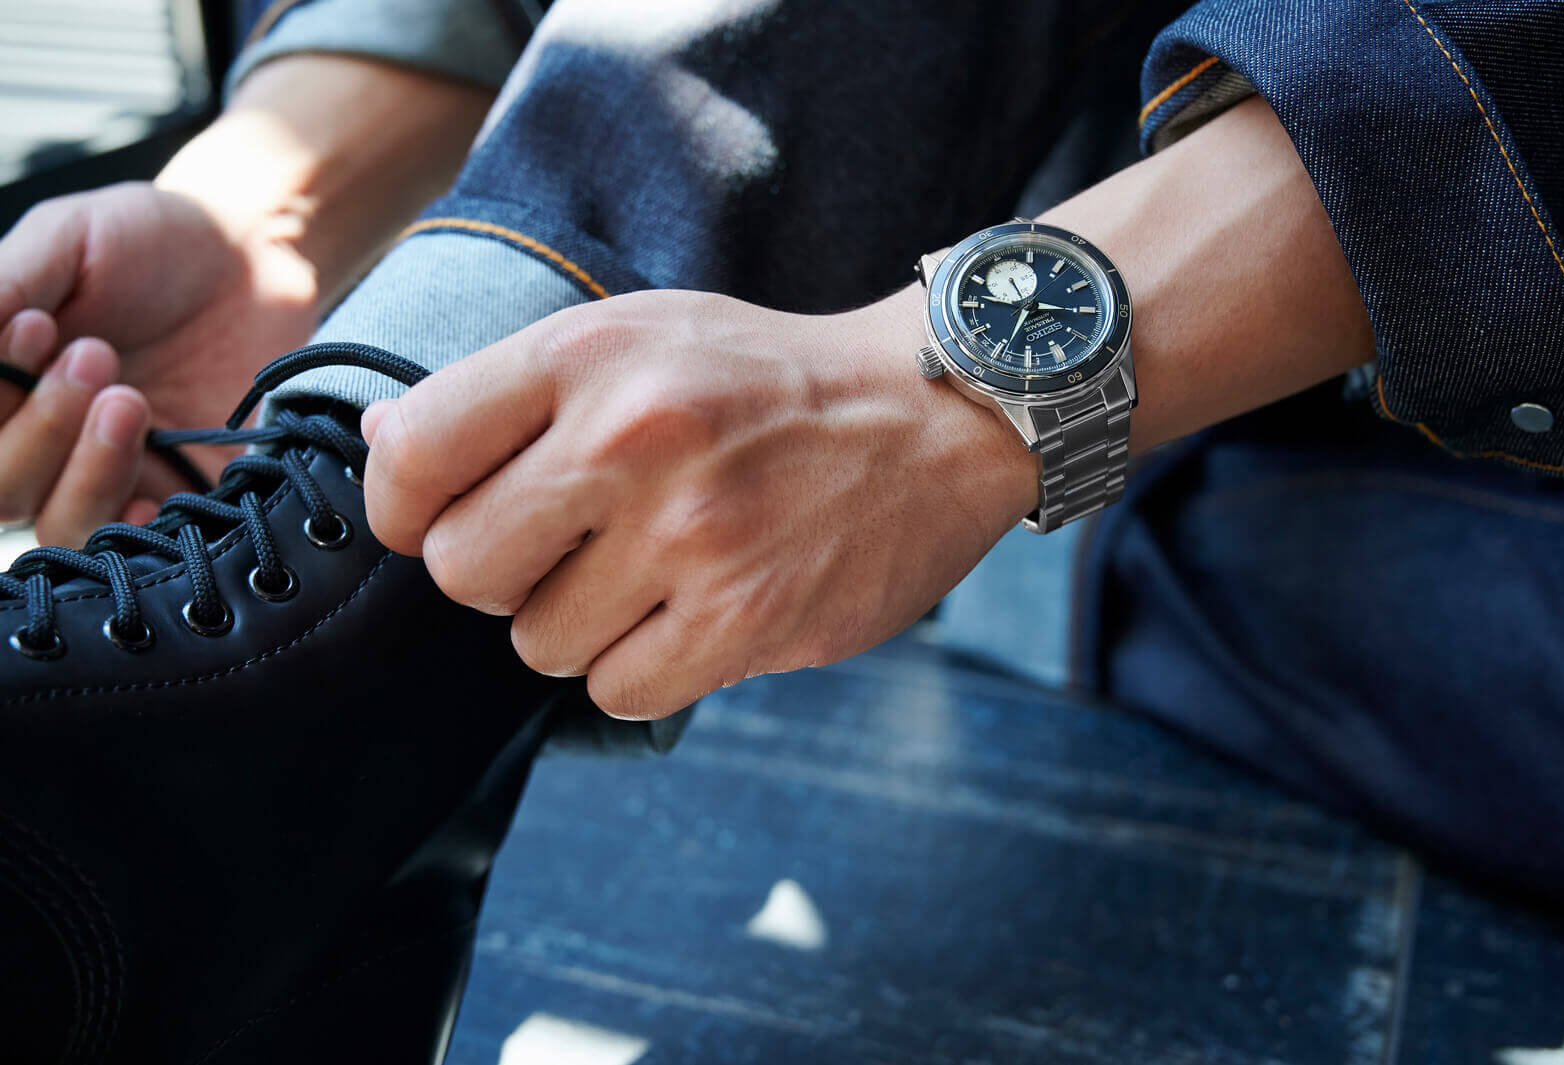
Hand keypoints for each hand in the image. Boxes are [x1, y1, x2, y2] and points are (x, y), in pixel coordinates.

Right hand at [0, 182, 318, 542]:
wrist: (253, 255)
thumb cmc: (150, 240)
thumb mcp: (63, 240)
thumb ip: (3, 287)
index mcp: (1, 385)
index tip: (37, 327)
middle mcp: (41, 442)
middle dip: (39, 427)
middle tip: (96, 355)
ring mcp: (108, 476)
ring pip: (59, 525)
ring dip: (85, 470)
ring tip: (128, 400)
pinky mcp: (179, 495)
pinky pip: (140, 545)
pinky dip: (136, 527)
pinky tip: (153, 496)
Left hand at [360, 288, 1037, 718]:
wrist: (933, 416)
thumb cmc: (769, 380)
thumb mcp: (641, 333)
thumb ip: (513, 387)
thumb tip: (384, 443)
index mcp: (592, 357)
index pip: (414, 453)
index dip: (406, 508)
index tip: (442, 517)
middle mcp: (633, 440)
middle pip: (464, 570)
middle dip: (500, 576)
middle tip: (564, 550)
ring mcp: (693, 537)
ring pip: (540, 645)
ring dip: (581, 624)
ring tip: (654, 571)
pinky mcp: (747, 619)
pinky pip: (618, 692)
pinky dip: (641, 668)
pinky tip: (691, 615)